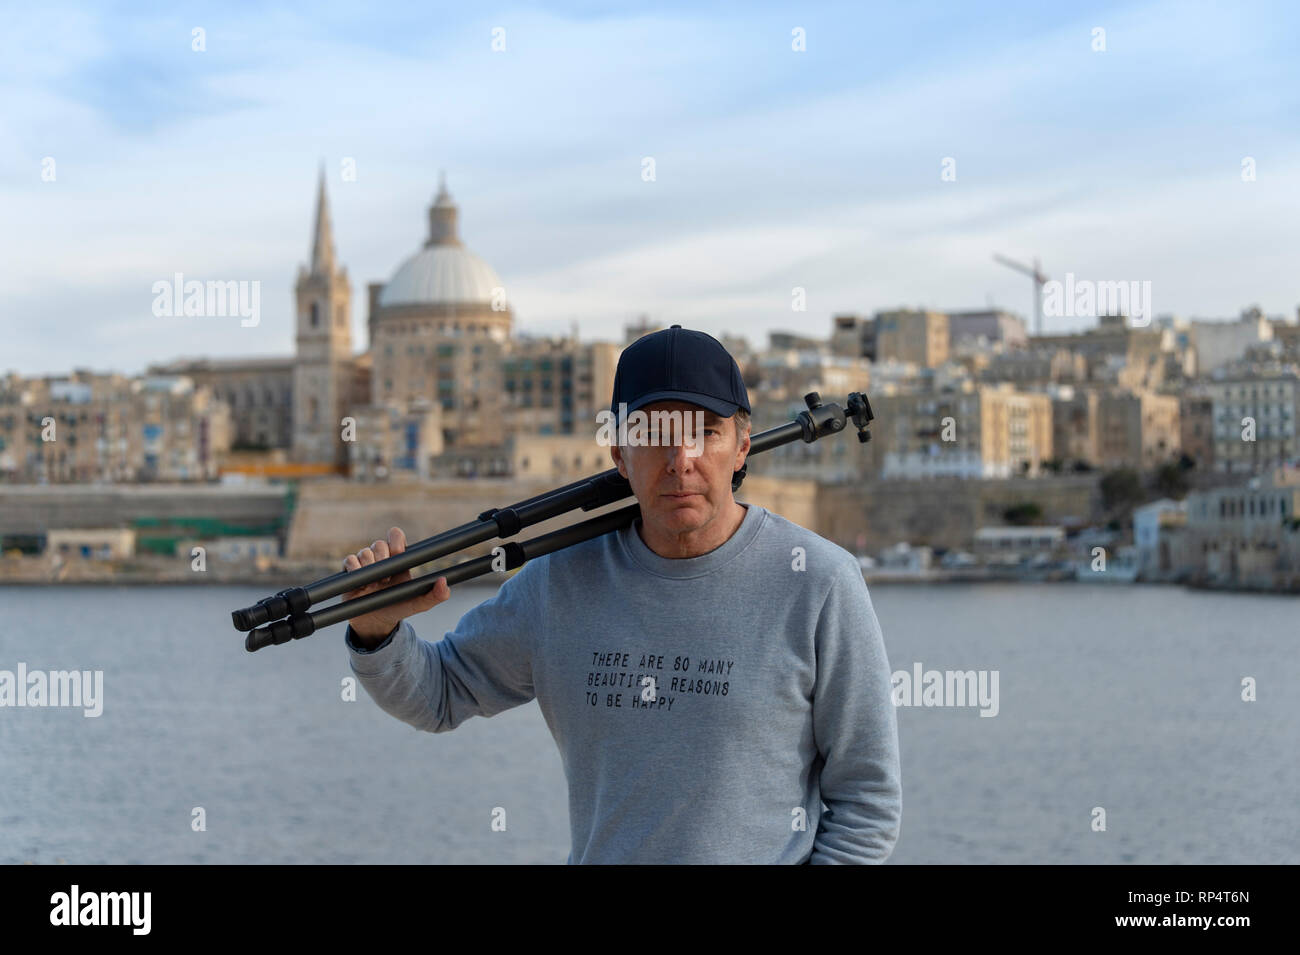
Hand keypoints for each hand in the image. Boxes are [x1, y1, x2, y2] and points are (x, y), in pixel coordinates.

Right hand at [342, 526, 449, 647]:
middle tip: (385, 577)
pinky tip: (361, 583)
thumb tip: (444, 582)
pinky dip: (354, 569)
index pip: (396, 537)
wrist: (375, 622)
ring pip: (364, 551)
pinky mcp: (350, 572)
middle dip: (382, 557)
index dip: (396, 539)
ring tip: (374, 584)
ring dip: (368, 566)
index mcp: (398, 560)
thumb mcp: (419, 604)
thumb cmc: (398, 608)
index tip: (397, 551)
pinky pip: (349, 560)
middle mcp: (381, 558)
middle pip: (379, 543)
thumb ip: (435, 596)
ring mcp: (365, 564)